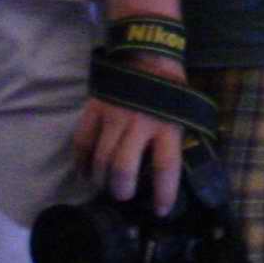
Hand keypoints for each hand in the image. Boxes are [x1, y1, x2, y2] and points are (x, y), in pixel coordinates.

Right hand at [73, 92, 184, 211]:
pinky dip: (81, 161)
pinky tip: (84, 172)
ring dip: (101, 179)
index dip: (163, 194)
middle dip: (121, 189)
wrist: (146, 51)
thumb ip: (175, 138)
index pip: (165, 167)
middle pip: (124, 168)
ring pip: (101, 158)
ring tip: (105, 185)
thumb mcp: (182, 111)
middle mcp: (140, 123)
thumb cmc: (168, 87)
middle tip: (122, 196)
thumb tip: (173, 171)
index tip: (160, 211)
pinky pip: (82, 141)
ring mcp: (114, 116)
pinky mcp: (95, 109)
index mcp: (167, 125)